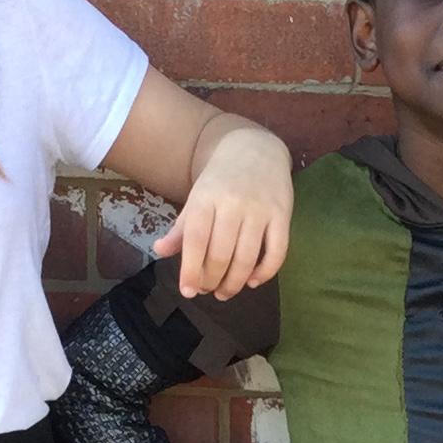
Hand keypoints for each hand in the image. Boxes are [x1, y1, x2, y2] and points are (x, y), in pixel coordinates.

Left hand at [157, 122, 291, 300]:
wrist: (255, 150)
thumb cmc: (220, 181)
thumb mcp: (196, 199)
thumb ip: (180, 228)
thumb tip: (159, 250)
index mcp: (205, 198)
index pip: (196, 239)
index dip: (191, 269)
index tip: (188, 291)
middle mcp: (232, 203)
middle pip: (221, 253)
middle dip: (212, 280)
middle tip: (208, 291)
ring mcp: (259, 209)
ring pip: (247, 257)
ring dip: (235, 282)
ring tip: (225, 292)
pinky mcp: (282, 214)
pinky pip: (277, 251)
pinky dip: (265, 272)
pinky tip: (253, 281)